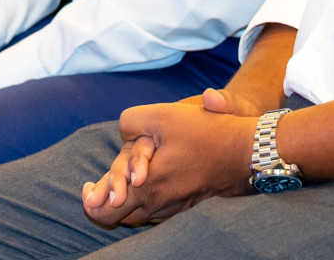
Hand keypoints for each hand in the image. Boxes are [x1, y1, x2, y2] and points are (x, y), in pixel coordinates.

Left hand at [82, 92, 257, 226]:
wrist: (245, 152)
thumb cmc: (206, 132)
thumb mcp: (164, 115)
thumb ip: (132, 119)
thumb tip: (122, 130)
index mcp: (146, 187)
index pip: (103, 210)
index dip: (90, 201)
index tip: (88, 186)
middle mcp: (157, 205)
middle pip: (117, 218)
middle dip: (104, 203)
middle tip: (97, 189)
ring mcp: (172, 209)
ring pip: (136, 217)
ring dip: (124, 204)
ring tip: (122, 186)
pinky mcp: (186, 207)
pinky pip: (155, 214)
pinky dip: (144, 204)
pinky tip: (147, 187)